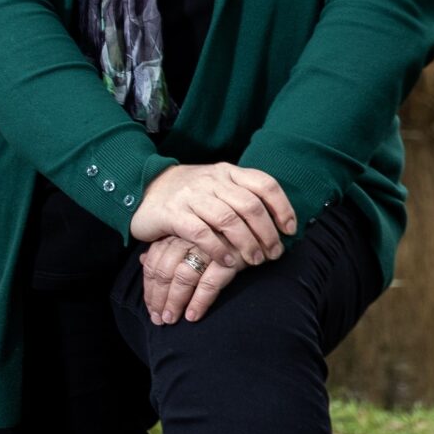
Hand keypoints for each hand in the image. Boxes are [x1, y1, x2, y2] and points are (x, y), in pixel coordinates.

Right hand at [126, 162, 295, 268]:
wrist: (144, 187)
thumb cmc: (189, 193)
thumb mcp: (217, 184)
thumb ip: (242, 195)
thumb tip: (278, 220)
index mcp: (227, 171)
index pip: (264, 184)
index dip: (282, 207)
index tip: (289, 229)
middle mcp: (212, 180)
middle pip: (250, 206)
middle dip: (267, 233)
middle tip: (274, 253)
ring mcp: (191, 195)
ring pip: (228, 220)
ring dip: (247, 243)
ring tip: (254, 261)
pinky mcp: (173, 214)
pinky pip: (201, 233)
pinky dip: (218, 249)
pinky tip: (228, 261)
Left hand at [141, 233, 238, 323]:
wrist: (258, 225)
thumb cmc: (220, 233)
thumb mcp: (191, 235)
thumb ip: (167, 245)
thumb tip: (143, 259)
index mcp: (177, 232)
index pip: (154, 262)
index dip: (150, 287)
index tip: (150, 307)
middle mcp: (189, 238)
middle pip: (164, 271)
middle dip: (159, 298)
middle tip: (158, 319)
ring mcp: (209, 248)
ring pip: (183, 278)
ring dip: (175, 302)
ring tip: (171, 319)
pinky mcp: (229, 258)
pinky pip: (209, 283)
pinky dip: (199, 301)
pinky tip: (193, 315)